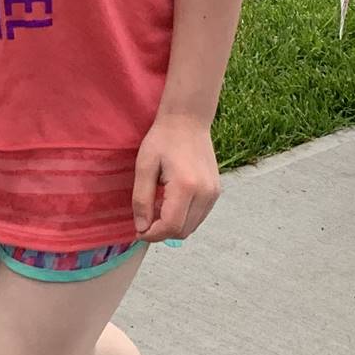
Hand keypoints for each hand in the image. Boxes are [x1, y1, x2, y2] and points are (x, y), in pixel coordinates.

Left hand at [132, 114, 220, 242]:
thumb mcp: (144, 166)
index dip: (152, 235)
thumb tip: (141, 228)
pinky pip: (199, 217)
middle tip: (146, 219)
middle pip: (182, 231)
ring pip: (192, 227)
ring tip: (158, 208)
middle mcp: (205, 193)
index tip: (138, 230)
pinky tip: (172, 203)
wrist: (188, 120)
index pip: (170, 227)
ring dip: (173, 226)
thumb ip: (142, 199)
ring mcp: (213, 193)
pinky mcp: (216, 192)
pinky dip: (184, 218)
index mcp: (186, 186)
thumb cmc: (163, 139)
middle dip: (161, 232)